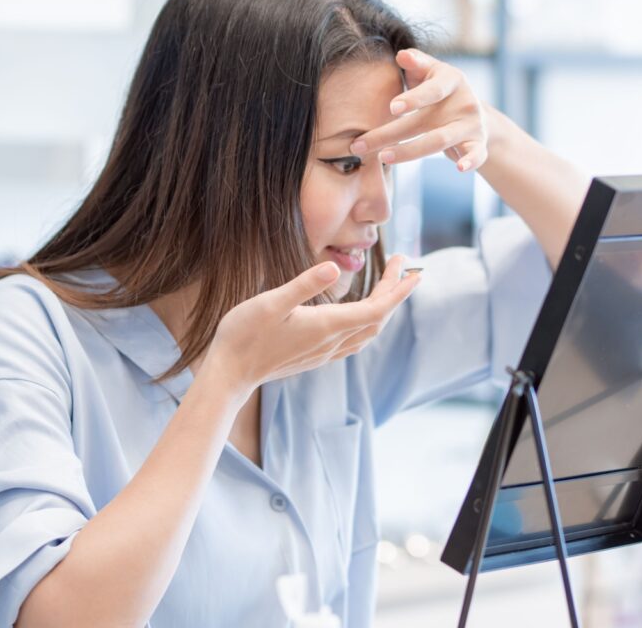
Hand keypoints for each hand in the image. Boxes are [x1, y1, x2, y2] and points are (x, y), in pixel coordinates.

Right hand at [203, 256, 420, 399]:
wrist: (229, 374)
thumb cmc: (244, 335)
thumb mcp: (270, 302)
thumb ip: (303, 284)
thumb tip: (336, 267)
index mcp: (326, 326)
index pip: (376, 309)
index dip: (398, 290)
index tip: (413, 270)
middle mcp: (331, 342)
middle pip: (376, 319)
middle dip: (395, 293)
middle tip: (405, 267)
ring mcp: (324, 353)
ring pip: (367, 332)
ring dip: (383, 309)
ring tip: (390, 287)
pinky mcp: (315, 357)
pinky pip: (354, 341)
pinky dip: (367, 323)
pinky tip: (361, 316)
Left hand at [349, 48, 488, 171]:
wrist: (476, 114)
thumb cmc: (441, 91)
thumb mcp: (430, 73)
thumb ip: (416, 63)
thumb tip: (402, 55)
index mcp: (451, 80)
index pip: (432, 90)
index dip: (413, 98)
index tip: (392, 108)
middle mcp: (464, 101)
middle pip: (424, 121)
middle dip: (390, 134)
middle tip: (361, 145)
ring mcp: (471, 124)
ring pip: (440, 141)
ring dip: (409, 152)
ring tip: (383, 157)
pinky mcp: (478, 144)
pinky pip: (476, 154)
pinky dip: (470, 161)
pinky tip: (459, 168)